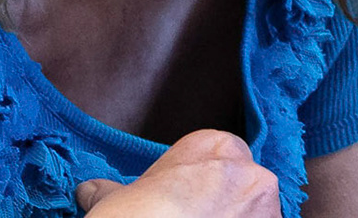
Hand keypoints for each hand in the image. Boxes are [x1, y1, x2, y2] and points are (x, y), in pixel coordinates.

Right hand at [75, 130, 279, 216]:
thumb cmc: (138, 217)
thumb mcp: (117, 199)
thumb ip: (112, 190)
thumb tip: (90, 191)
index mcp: (214, 146)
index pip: (220, 157)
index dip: (201, 182)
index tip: (185, 202)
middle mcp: (249, 173)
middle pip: (244, 186)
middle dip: (226, 204)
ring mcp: (267, 210)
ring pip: (257, 214)